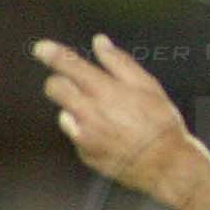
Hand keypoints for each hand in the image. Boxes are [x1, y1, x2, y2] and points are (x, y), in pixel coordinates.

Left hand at [34, 33, 199, 200]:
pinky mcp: (85, 153)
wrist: (167, 166)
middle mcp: (88, 112)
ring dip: (76, 111)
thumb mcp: (148, 86)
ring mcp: (84, 135)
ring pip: (64, 114)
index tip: (42, 48)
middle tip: (76, 86)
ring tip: (104, 117)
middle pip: (54, 88)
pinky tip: (109, 136)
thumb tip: (100, 43)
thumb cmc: (161, 126)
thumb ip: (120, 62)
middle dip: (61, 83)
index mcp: (103, 90)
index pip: (67, 65)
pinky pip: (77, 137)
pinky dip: (87, 133)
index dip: (51, 53)